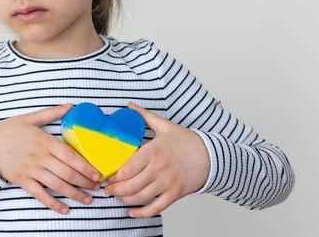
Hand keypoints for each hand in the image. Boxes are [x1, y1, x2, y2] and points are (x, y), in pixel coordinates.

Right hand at [0, 103, 101, 214]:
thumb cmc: (8, 130)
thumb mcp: (30, 118)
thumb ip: (52, 113)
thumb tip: (71, 105)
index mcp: (44, 141)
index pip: (69, 155)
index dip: (85, 166)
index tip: (97, 173)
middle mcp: (40, 157)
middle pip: (67, 172)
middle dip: (85, 182)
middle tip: (98, 187)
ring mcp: (31, 170)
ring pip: (57, 185)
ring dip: (75, 194)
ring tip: (88, 199)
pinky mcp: (23, 181)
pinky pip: (40, 195)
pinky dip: (53, 204)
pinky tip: (65, 210)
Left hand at [104, 101, 209, 217]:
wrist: (211, 156)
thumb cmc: (187, 141)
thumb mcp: (165, 126)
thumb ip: (145, 116)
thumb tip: (130, 105)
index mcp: (153, 151)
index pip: (128, 168)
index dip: (115, 176)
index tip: (107, 176)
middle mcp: (159, 169)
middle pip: (131, 185)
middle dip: (115, 190)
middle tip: (107, 189)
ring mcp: (167, 183)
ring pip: (140, 197)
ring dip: (125, 200)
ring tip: (117, 197)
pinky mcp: (175, 194)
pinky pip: (156, 208)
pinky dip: (142, 213)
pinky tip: (132, 212)